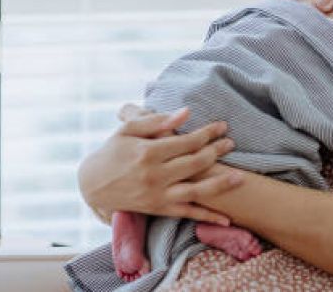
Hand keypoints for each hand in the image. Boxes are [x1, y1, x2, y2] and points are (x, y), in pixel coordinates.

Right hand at [78, 106, 242, 224]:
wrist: (92, 184)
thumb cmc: (112, 152)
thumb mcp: (128, 130)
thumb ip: (157, 121)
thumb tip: (186, 112)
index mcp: (148, 152)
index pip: (186, 142)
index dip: (207, 133)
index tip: (222, 127)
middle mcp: (155, 175)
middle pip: (195, 163)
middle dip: (216, 152)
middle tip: (231, 143)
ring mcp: (158, 195)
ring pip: (196, 191)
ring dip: (220, 184)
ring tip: (240, 177)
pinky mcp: (158, 209)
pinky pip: (187, 213)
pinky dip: (208, 217)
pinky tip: (226, 219)